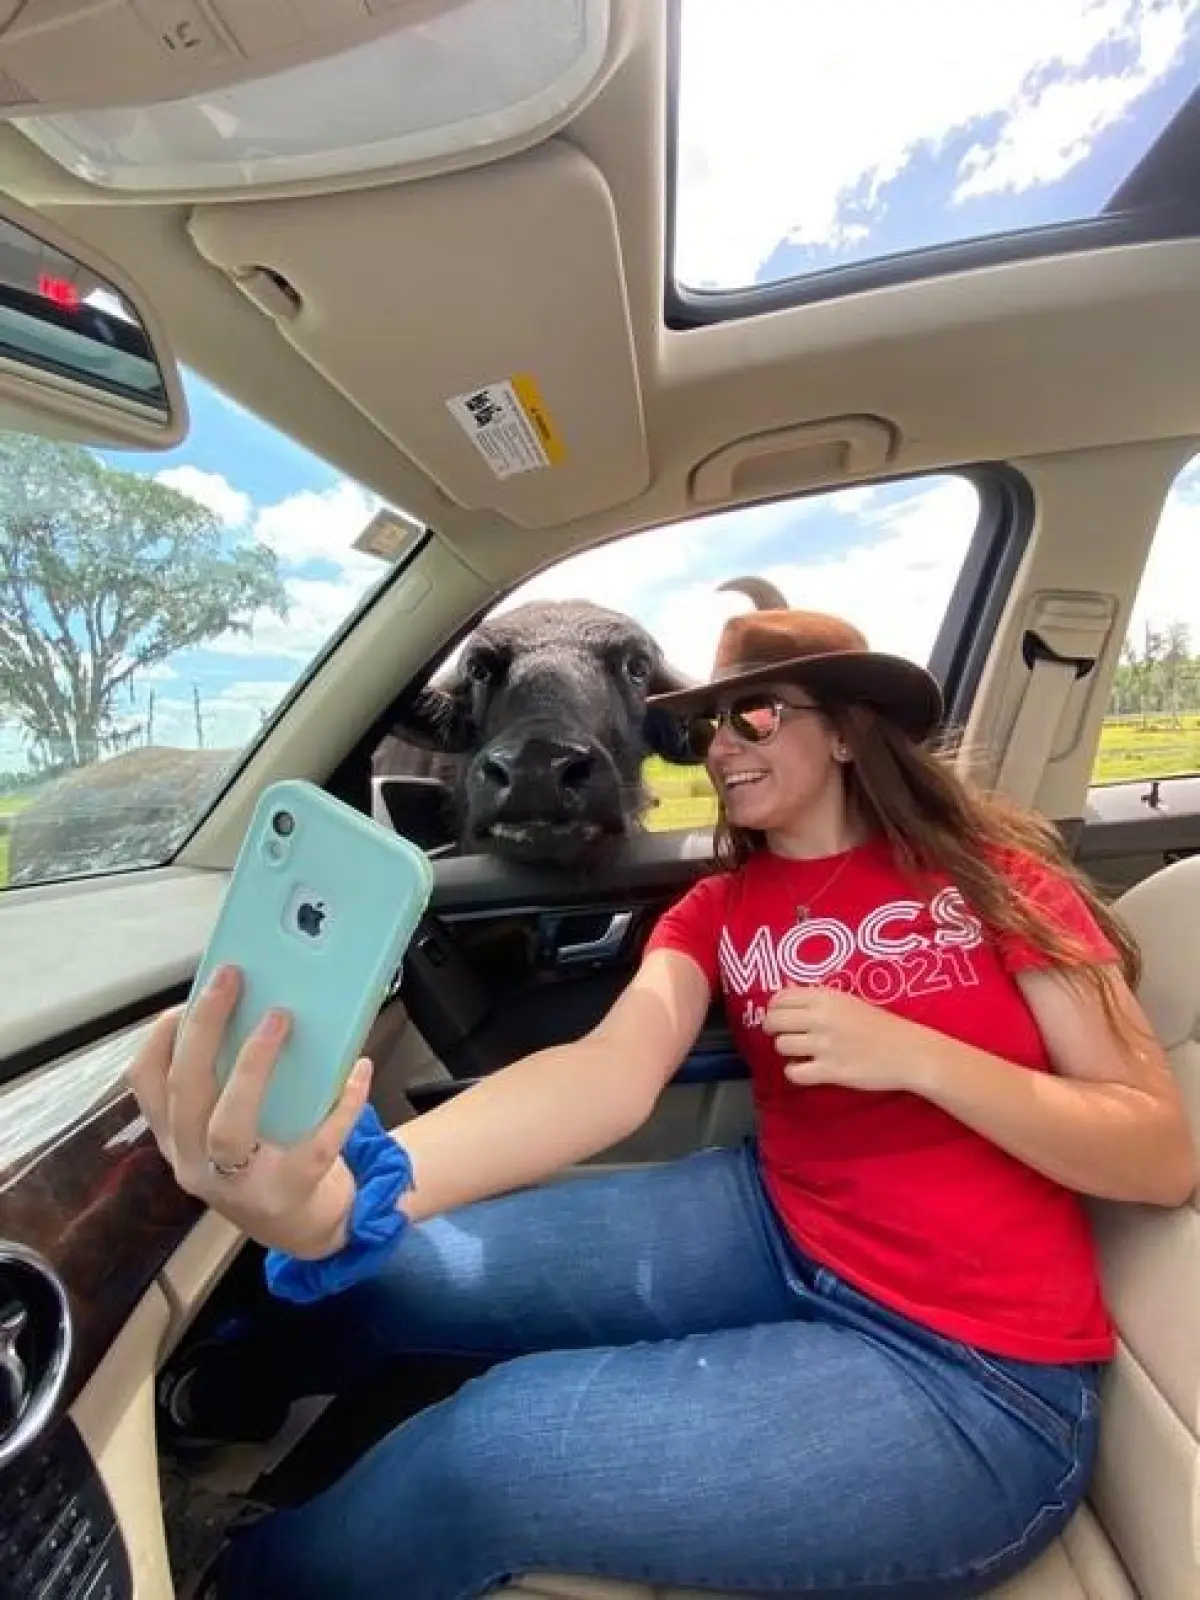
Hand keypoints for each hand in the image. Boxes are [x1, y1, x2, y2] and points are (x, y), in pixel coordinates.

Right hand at [125, 964, 369, 1258]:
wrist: (307, 1229)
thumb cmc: (268, 1160)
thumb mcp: (231, 1129)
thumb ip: (228, 1085)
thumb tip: (254, 1005)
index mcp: (177, 1141)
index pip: (146, 1087)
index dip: (160, 1040)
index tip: (185, 1000)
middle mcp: (195, 1165)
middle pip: (185, 1094)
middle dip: (204, 1030)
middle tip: (232, 979)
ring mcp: (239, 1186)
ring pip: (228, 1126)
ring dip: (251, 1066)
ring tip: (281, 1018)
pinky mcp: (288, 1193)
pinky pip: (315, 1143)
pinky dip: (341, 1103)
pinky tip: (359, 1069)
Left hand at [762, 985, 925, 1093]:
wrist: (910, 1052)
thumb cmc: (881, 1026)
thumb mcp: (848, 1002)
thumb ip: (818, 1000)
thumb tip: (787, 994)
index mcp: (825, 997)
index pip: (779, 998)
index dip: (775, 1009)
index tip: (782, 1017)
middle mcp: (821, 1017)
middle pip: (774, 1021)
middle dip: (774, 1030)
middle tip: (787, 1035)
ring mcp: (825, 1045)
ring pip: (781, 1046)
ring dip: (787, 1051)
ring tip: (802, 1052)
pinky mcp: (830, 1071)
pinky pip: (794, 1073)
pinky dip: (796, 1072)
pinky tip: (808, 1069)